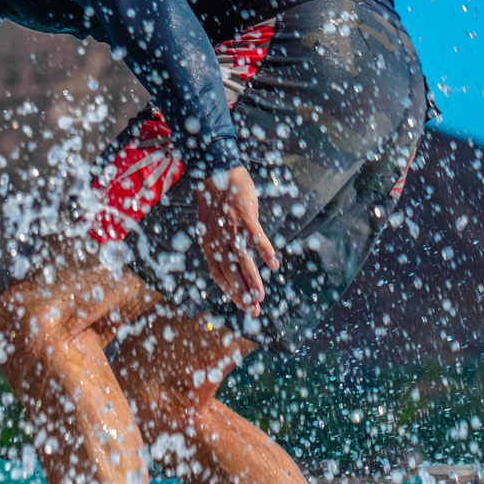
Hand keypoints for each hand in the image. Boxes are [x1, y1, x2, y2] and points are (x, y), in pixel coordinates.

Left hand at [195, 167, 279, 315]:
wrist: (217, 173)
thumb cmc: (218, 203)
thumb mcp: (214, 228)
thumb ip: (222, 245)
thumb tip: (233, 261)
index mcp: (210, 246)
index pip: (219, 275)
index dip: (230, 291)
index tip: (242, 305)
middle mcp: (218, 241)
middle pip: (231, 272)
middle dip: (242, 293)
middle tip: (254, 310)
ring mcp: (231, 229)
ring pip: (242, 259)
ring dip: (251, 279)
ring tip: (260, 296)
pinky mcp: (244, 216)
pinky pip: (255, 237)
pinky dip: (264, 251)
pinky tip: (273, 264)